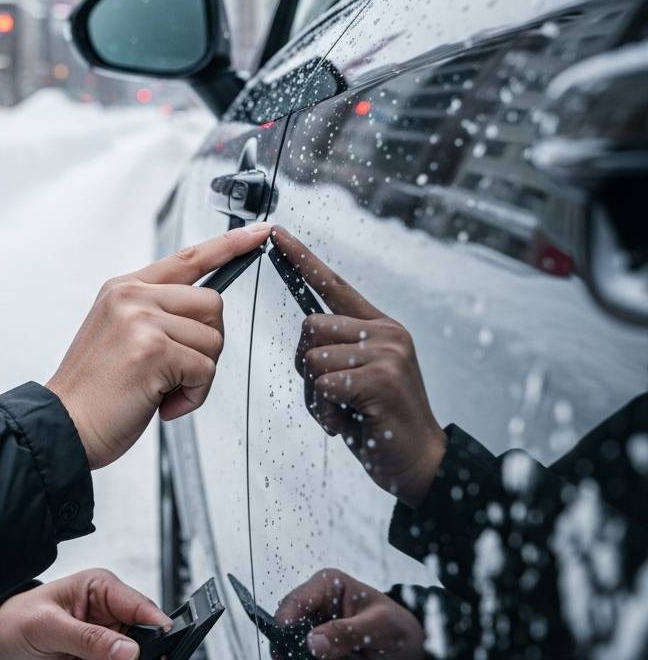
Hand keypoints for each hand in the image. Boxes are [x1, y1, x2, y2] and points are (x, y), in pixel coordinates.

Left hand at [0, 568, 169, 659]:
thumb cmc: (19, 618)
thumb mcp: (50, 627)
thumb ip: (88, 638)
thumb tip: (128, 651)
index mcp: (101, 587)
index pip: (141, 606)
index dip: (158, 628)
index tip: (164, 652)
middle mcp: (109, 611)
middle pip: (143, 636)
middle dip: (142, 654)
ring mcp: (105, 637)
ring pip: (131, 656)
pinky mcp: (99, 657)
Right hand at [47, 222, 271, 469]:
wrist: (63, 426)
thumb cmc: (95, 390)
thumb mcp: (120, 334)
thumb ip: (156, 314)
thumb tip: (205, 318)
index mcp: (125, 287)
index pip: (188, 257)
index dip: (228, 245)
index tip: (258, 233)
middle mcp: (132, 296)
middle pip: (212, 303)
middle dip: (207, 344)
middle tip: (176, 371)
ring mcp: (141, 319)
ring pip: (212, 340)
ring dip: (198, 376)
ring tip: (161, 390)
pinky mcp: (153, 348)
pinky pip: (204, 369)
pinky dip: (192, 395)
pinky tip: (162, 403)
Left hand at [272, 227, 445, 507]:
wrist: (421, 463)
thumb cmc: (382, 421)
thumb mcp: (361, 376)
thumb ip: (340, 350)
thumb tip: (308, 339)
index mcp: (380, 326)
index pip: (334, 283)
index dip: (303, 258)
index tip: (277, 234)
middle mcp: (385, 332)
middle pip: (310, 326)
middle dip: (308, 365)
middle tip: (332, 395)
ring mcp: (385, 353)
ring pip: (312, 358)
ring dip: (316, 395)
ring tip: (344, 412)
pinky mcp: (379, 378)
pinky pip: (322, 384)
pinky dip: (325, 411)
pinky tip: (349, 423)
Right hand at [273, 568, 423, 659]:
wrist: (409, 647)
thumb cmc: (396, 626)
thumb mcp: (378, 626)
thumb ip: (347, 632)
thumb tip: (313, 642)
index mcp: (328, 585)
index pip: (297, 600)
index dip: (285, 622)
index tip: (284, 646)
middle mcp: (317, 604)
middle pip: (289, 624)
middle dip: (288, 644)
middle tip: (291, 658)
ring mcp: (316, 627)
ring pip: (293, 644)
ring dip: (297, 654)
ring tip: (310, 659)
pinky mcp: (320, 647)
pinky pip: (305, 655)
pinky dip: (307, 659)